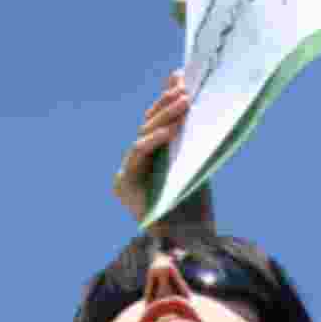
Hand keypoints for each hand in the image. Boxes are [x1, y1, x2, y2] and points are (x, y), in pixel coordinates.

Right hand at [114, 72, 190, 221]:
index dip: (168, 99)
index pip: (159, 122)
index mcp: (154, 159)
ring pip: (144, 135)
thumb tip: (195, 100)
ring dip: (164, 117)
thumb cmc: (196, 209)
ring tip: (184, 102)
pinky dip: (154, 141)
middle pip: (150, 124)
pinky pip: (138, 154)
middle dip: (167, 104)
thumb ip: (192, 135)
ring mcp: (128, 173)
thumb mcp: (197, 163)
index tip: (182, 77)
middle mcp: (138, 164)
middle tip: (185, 87)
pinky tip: (171, 130)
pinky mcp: (123, 184)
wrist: (190, 243)